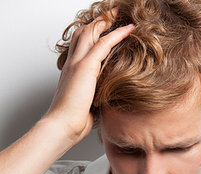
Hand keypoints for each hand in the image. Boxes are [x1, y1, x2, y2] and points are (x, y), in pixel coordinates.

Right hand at [44, 10, 134, 143]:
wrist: (63, 125)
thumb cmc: (74, 121)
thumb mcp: (88, 104)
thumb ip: (95, 96)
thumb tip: (106, 100)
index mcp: (71, 72)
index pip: (80, 45)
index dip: (92, 35)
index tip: (104, 30)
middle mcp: (72, 63)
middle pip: (83, 33)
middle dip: (98, 22)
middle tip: (113, 14)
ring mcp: (77, 63)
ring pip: (91, 32)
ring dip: (106, 21)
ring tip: (120, 14)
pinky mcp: (85, 67)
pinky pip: (103, 44)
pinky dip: (117, 34)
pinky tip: (129, 29)